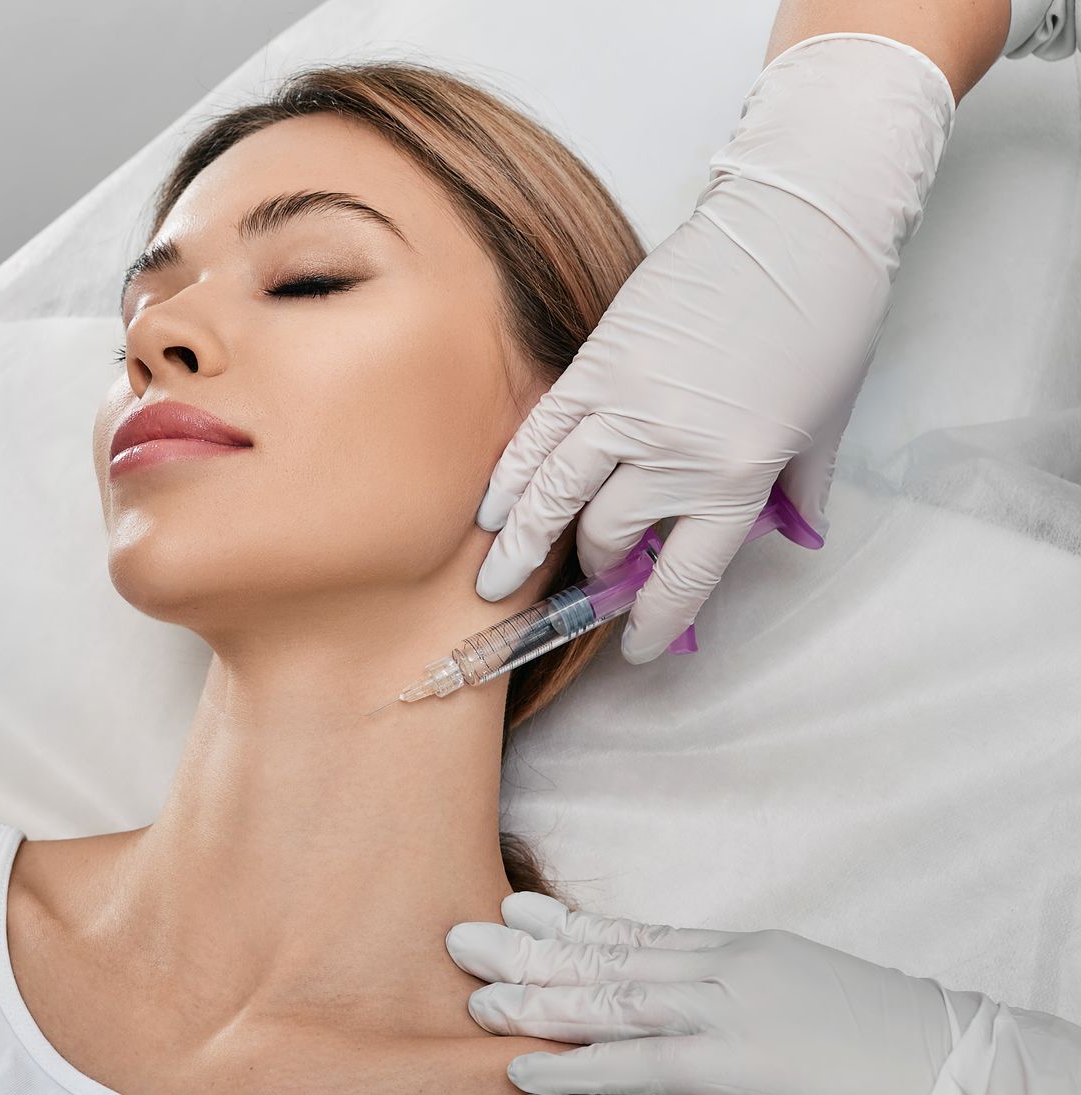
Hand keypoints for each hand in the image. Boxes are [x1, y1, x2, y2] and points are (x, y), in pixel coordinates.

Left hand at [444, 891, 979, 1094]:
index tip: (519, 910)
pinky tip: (521, 1069)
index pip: (639, 933)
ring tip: (473, 997)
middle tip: (460, 937)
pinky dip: (573, 1066)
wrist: (972, 1071)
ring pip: (609, 999)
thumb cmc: (903, 1045)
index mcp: (747, 950)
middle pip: (608, 955)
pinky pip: (636, 1065)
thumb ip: (758, 994)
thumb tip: (718, 1008)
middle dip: (530, 950)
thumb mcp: (817, 999)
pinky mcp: (738, 1066)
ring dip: (535, 1000)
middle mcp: (727, 969)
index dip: (572, 923)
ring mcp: (730, 1012)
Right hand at [472, 34, 954, 663]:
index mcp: (739, 476)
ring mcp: (627, 407)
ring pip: (554, 497)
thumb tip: (795, 536)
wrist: (799, 223)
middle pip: (609, 536)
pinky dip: (510, 478)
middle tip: (592, 581)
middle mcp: (675, 452)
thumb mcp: (829, 421)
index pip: (682, 575)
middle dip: (597, 570)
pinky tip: (491, 509)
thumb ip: (803, 490)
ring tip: (494, 577)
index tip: (640, 646)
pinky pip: (539, 436)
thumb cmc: (827, 316)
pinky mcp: (596, 365)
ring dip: (521, 544)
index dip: (656, 622)